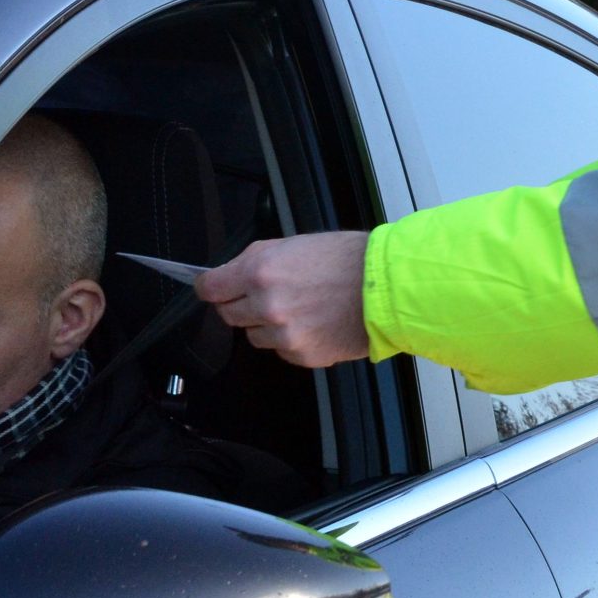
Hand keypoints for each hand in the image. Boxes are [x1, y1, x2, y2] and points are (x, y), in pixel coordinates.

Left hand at [196, 232, 371, 366]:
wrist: (388, 287)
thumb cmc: (349, 260)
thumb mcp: (294, 244)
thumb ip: (256, 261)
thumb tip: (229, 275)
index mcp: (260, 271)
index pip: (210, 288)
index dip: (210, 287)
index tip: (213, 288)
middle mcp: (267, 305)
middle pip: (227, 315)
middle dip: (240, 305)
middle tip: (266, 295)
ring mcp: (284, 334)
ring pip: (254, 336)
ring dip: (266, 325)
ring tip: (298, 308)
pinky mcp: (301, 354)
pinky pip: (280, 350)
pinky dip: (290, 340)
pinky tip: (313, 322)